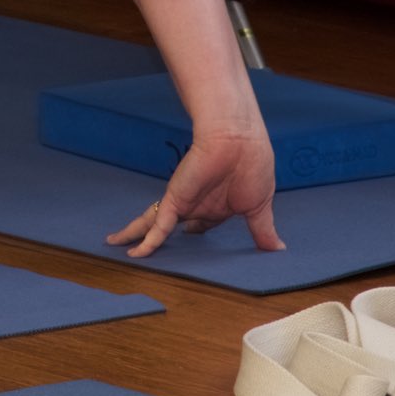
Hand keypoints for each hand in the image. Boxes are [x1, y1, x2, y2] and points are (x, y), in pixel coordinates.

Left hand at [106, 130, 284, 256]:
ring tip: (116, 246)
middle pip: (174, 227)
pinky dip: (148, 241)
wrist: (238, 141)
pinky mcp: (175, 201)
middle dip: (160, 240)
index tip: (191, 241)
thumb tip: (278, 249)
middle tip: (145, 253)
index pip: (202, 225)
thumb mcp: (260, 206)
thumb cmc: (253, 165)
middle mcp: (197, 204)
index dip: (196, 233)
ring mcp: (183, 203)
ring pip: (155, 226)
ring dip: (138, 238)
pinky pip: (159, 226)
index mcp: (218, 206)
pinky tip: (135, 254)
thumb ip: (262, 230)